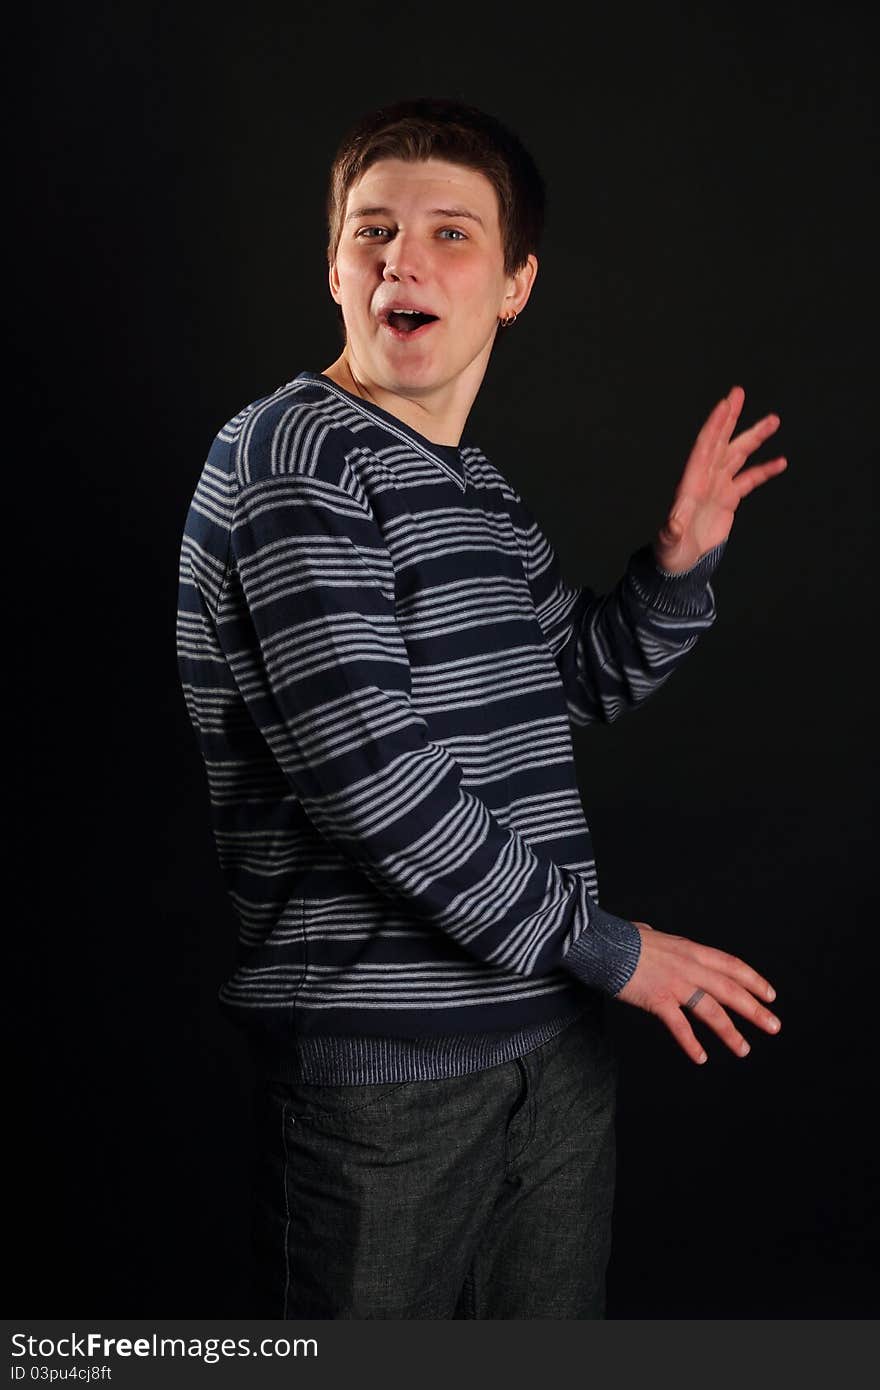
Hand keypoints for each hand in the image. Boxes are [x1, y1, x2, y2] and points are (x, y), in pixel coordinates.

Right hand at [615, 920, 780, 1063]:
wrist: (601, 943)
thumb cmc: (621, 938)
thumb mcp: (649, 934)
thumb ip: (656, 939)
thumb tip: (647, 932)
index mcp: (691, 950)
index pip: (732, 965)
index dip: (754, 981)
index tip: (770, 995)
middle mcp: (689, 966)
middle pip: (731, 990)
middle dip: (755, 1010)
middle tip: (774, 1025)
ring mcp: (675, 984)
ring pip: (712, 1011)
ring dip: (730, 1032)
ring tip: (744, 1049)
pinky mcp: (658, 999)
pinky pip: (680, 1026)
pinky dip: (691, 1043)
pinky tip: (701, 1057)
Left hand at [653, 385, 787, 573]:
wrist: (679, 562)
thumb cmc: (670, 552)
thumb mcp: (669, 542)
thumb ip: (672, 531)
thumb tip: (673, 525)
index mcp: (691, 484)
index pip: (704, 448)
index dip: (715, 426)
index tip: (725, 405)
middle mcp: (704, 479)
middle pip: (719, 442)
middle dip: (730, 418)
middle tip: (738, 392)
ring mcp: (717, 487)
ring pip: (737, 455)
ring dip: (754, 437)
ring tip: (773, 420)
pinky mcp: (728, 499)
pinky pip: (749, 479)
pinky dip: (764, 470)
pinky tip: (780, 461)